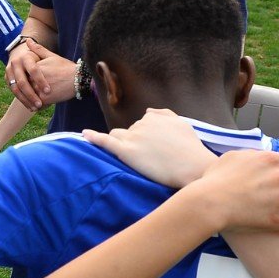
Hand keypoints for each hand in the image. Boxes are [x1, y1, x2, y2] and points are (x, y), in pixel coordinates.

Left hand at [7, 40, 74, 110]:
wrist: (78, 78)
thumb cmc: (65, 67)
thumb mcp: (51, 56)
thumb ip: (37, 49)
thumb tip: (27, 40)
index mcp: (34, 67)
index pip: (21, 76)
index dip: (23, 81)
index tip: (25, 84)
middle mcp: (34, 78)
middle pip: (23, 88)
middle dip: (24, 93)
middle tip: (28, 95)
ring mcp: (39, 89)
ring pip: (29, 98)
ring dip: (29, 101)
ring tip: (34, 102)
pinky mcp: (45, 98)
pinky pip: (37, 105)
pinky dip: (37, 107)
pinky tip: (41, 106)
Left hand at [82, 108, 215, 187]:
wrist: (193, 166)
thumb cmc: (191, 148)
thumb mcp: (182, 123)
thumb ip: (164, 114)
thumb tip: (148, 110)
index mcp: (153, 117)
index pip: (140, 124)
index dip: (144, 137)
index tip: (152, 148)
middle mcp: (141, 123)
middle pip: (128, 131)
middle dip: (134, 141)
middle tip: (149, 157)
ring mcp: (133, 137)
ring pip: (117, 136)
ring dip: (120, 143)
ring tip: (131, 156)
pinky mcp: (127, 152)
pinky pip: (106, 141)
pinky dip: (94, 137)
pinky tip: (84, 134)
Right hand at [189, 150, 278, 236]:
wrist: (209, 202)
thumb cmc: (215, 180)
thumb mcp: (231, 157)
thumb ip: (250, 155)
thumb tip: (257, 158)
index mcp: (270, 159)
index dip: (276, 171)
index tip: (267, 178)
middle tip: (262, 195)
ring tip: (261, 210)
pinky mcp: (277, 219)